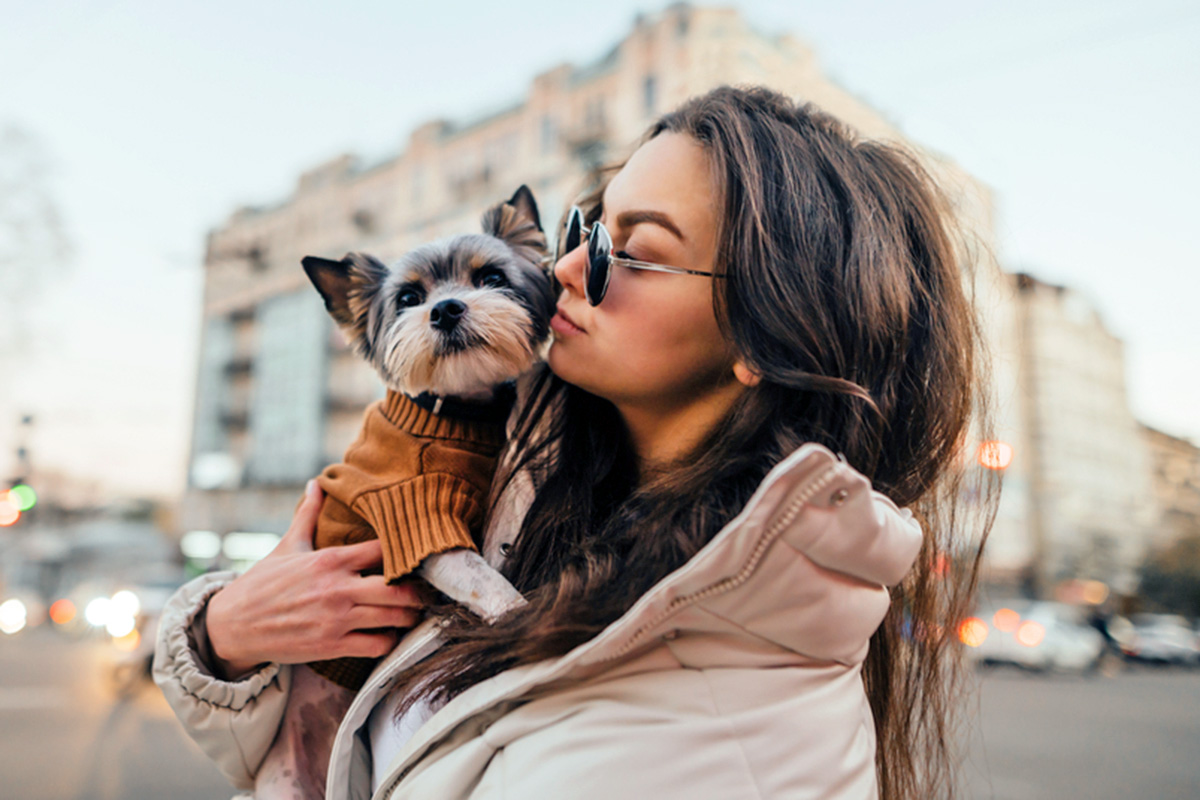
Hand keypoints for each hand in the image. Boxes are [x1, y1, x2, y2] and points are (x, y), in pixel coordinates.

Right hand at [206, 479, 426, 679]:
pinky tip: (387, 634)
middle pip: (399, 589)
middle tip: (424, 590)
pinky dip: (389, 641)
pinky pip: (377, 645)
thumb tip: (317, 481)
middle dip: (418, 590)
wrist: (232, 625)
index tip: (413, 555)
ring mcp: (336, 619)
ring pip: (393, 618)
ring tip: (411, 612)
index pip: (383, 550)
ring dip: (408, 616)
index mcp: (330, 560)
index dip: (403, 552)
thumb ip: (308, 514)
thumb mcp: (287, 546)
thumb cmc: (262, 583)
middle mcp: (337, 588)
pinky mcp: (332, 645)